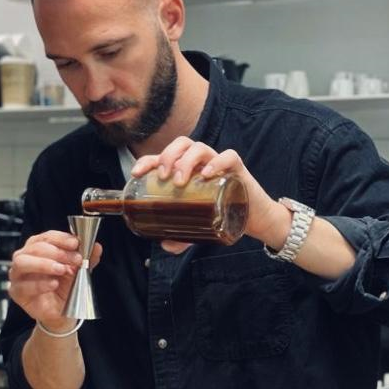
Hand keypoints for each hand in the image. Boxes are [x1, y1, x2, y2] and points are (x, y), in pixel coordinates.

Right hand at [9, 230, 102, 328]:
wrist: (63, 311)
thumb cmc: (65, 286)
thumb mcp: (79, 270)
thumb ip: (87, 258)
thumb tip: (96, 246)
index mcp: (38, 247)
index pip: (46, 236)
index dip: (61, 238)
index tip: (76, 243)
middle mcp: (25, 257)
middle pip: (35, 247)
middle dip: (57, 252)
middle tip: (75, 259)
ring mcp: (18, 274)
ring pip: (22, 262)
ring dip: (45, 264)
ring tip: (62, 270)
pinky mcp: (16, 292)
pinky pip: (23, 285)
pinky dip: (40, 284)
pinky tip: (53, 284)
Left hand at [132, 137, 287, 246]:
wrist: (254, 219)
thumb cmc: (222, 216)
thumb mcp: (198, 229)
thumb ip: (181, 237)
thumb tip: (164, 244)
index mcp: (187, 170)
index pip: (163, 156)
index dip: (147, 160)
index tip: (135, 174)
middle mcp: (201, 162)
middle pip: (181, 144)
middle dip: (167, 156)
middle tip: (163, 178)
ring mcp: (219, 162)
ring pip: (199, 148)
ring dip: (186, 160)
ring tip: (180, 180)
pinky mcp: (237, 169)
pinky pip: (228, 156)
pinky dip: (217, 161)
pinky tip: (207, 173)